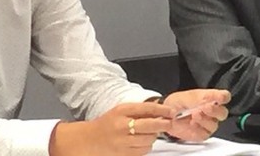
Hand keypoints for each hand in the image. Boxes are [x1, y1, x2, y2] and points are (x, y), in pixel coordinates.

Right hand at [49, 101, 172, 155]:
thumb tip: (160, 107)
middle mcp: (122, 126)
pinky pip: (142, 151)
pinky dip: (145, 147)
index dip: (163, 110)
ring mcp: (122, 142)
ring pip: (149, 140)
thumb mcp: (120, 111)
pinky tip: (141, 142)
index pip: (148, 108)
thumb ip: (139, 109)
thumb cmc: (106, 124)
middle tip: (169, 123)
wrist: (87, 141)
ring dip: (153, 137)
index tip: (172, 111)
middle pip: (151, 126)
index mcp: (122, 111)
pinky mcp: (122, 155)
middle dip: (163, 124)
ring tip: (149, 133)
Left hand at [162, 88, 230, 141]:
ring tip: (194, 114)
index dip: (224, 97)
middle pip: (223, 113)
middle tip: (206, 107)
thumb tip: (214, 97)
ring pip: (214, 124)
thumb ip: (202, 97)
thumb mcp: (189, 96)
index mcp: (212, 99)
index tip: (220, 98)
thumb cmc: (178, 103)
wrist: (166, 115)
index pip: (224, 97)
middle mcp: (212, 112)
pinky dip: (198, 128)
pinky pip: (205, 133)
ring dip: (204, 120)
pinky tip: (192, 123)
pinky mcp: (202, 134)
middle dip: (215, 110)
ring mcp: (208, 124)